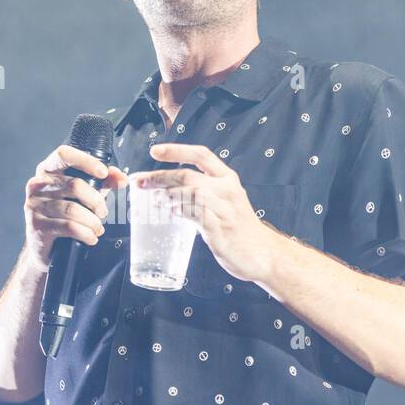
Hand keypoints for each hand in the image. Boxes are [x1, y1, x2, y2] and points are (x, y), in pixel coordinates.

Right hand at [23, 145, 129, 272]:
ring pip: (72, 209)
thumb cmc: (64, 214)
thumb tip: (121, 178)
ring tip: (97, 228)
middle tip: (103, 212)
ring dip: (92, 221)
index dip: (86, 161)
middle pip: (74, 185)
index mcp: (48, 170)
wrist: (45, 246)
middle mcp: (37, 184)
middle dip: (95, 201)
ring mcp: (34, 204)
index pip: (63, 154)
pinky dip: (85, 233)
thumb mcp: (85, 194)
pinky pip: (68, 226)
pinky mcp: (36, 225)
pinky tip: (91, 237)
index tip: (103, 173)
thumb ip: (103, 183)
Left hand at [127, 143, 276, 283]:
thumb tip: (168, 192)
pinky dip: (181, 211)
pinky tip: (170, 211)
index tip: (154, 150)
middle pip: (188, 175)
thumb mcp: (226, 202)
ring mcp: (225, 211)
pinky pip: (197, 215)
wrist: (264, 254)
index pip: (201, 155)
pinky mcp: (221, 230)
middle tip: (140, 182)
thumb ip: (202, 193)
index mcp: (228, 179)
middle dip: (159, 177)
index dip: (176, 150)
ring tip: (153, 198)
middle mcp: (227, 191)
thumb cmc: (241, 229)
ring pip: (191, 192)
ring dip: (167, 194)